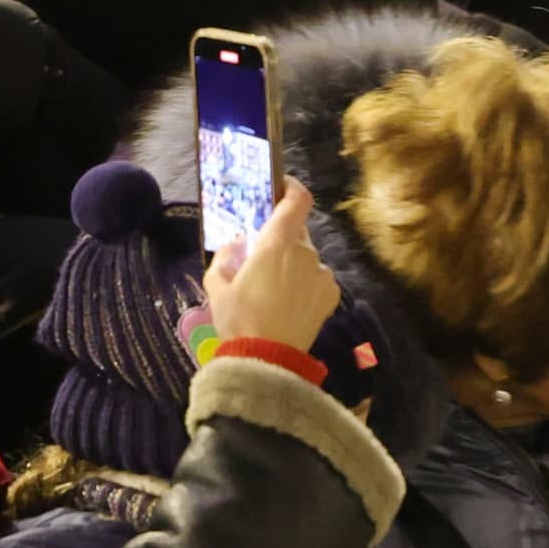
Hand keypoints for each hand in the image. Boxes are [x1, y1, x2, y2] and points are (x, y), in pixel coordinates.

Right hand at [199, 180, 337, 352]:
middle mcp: (306, 252)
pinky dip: (305, 283)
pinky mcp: (331, 295)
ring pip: (306, 257)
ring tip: (272, 290)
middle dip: (280, 237)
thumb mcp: (217, 284)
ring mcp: (322, 274)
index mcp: (277, 242)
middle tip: (261, 256)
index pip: (297, 200)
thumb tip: (236, 244)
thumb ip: (225, 255)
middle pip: (297, 231)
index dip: (291, 188)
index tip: (281, 187)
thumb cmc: (239, 318)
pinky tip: (288, 304)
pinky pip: (316, 278)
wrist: (268, 360)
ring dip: (292, 263)